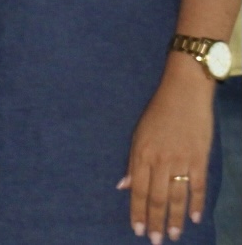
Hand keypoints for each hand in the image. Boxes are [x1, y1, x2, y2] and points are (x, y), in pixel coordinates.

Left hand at [118, 65, 213, 242]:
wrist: (184, 93)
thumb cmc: (158, 113)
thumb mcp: (138, 134)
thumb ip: (132, 162)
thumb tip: (123, 186)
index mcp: (141, 154)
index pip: (136, 190)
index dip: (136, 211)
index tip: (136, 229)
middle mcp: (159, 160)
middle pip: (155, 197)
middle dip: (154, 221)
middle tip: (154, 240)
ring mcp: (180, 160)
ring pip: (176, 196)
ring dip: (174, 219)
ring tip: (173, 236)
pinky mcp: (199, 158)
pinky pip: (197, 185)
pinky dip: (196, 203)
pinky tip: (194, 218)